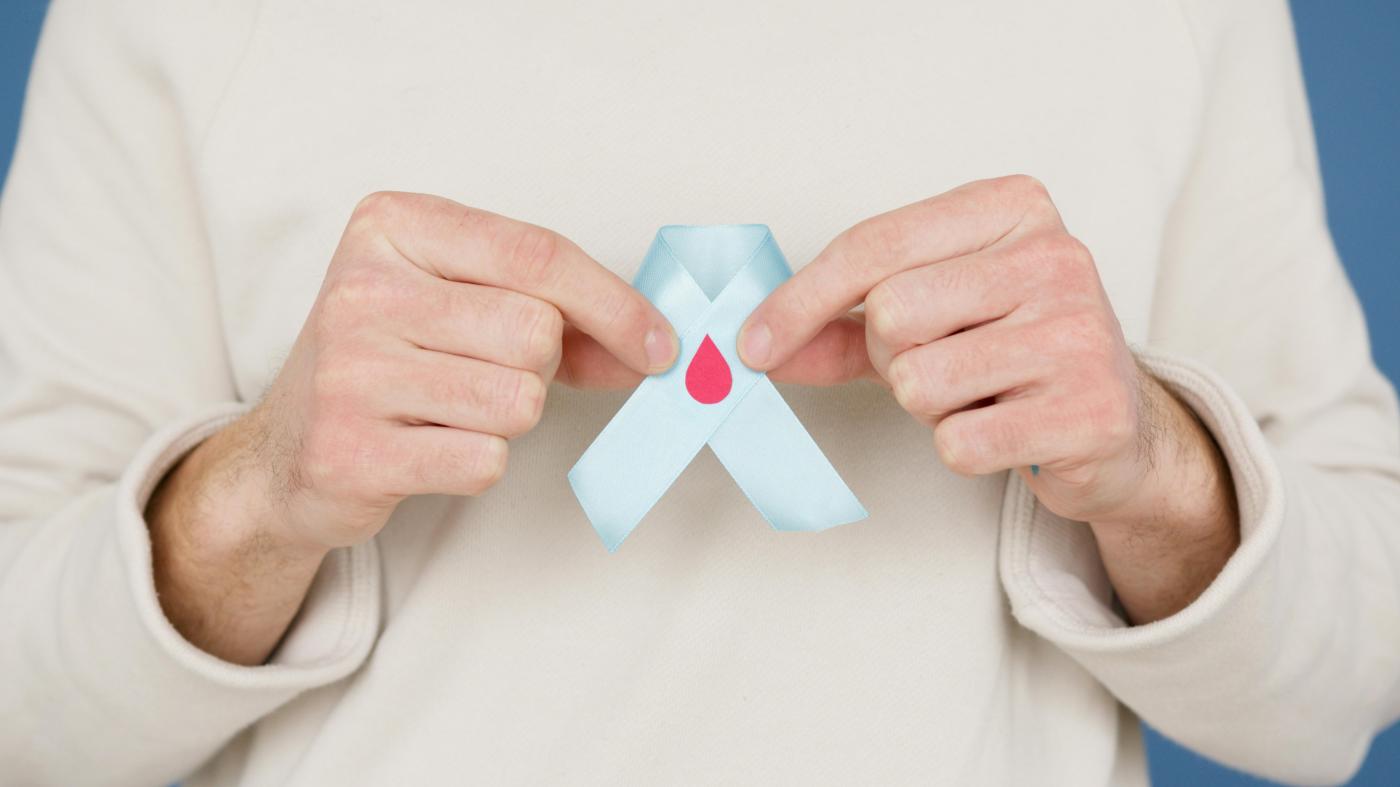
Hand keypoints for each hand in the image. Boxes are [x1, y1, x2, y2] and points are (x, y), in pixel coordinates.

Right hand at [146, 192, 677, 662]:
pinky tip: (427, 448)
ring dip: (507, 417)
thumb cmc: (394, 362)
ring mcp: (350, 371)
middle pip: (535, 332)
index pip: (537, 254)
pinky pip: (484, 460)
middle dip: (538, 366)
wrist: (289, 450)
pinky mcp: (351, 451)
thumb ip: (557, 312)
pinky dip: (477, 463)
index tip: (658, 344)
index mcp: (391, 226)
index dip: (614, 304)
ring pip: (518, 400)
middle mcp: (362, 288)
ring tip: (449, 409)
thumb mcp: (461, 304)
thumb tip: (653, 347)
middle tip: (485, 372)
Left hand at [739, 175, 1238, 622]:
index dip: (800, 301)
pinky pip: (960, 443)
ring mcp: (1081, 333)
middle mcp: (1056, 256)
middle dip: (892, 358)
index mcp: (1012, 206)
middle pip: (892, 315)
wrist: (1114, 425)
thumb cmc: (1006, 353)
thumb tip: (753, 347)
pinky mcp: (1092, 412)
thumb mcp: (925, 317)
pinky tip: (1008, 431)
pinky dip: (965, 449)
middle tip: (942, 363)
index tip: (753, 345)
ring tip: (980, 395)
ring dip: (929, 408)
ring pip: (920, 383)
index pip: (873, 246)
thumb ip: (837, 325)